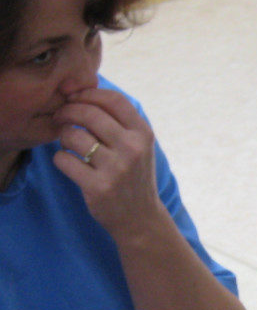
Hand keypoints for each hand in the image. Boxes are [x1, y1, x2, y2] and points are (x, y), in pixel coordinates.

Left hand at [52, 87, 161, 237]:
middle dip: (68, 110)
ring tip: (67, 143)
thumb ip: (118, 121)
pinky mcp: (98, 187)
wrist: (140, 220)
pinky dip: (61, 159)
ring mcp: (116, 169)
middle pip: (88, 113)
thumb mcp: (138, 146)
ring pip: (73, 135)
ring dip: (63, 136)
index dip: (88, 93)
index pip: (112, 100)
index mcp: (143, 134)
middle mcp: (132, 149)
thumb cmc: (133, 177)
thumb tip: (81, 89)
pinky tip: (69, 163)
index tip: (75, 98)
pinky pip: (64, 159)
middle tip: (60, 117)